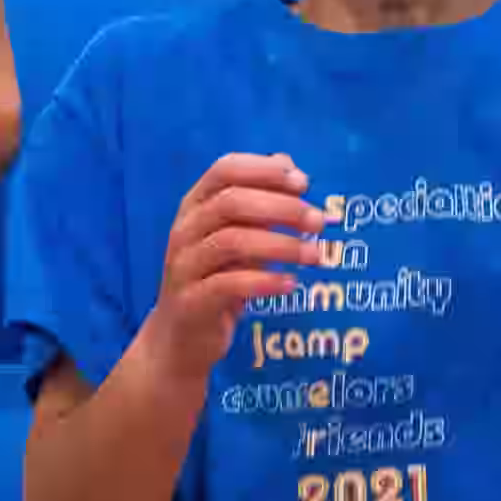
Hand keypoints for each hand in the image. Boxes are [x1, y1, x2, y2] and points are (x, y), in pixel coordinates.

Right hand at [143, 150, 327, 376]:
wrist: (182, 337)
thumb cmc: (216, 278)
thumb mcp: (238, 235)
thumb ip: (259, 201)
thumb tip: (288, 163)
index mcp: (196, 205)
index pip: (225, 170)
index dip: (264, 171)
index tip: (304, 182)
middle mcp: (185, 229)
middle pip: (231, 203)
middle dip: (281, 208)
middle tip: (318, 221)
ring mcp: (184, 265)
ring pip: (231, 242)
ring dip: (280, 245)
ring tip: (315, 256)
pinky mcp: (191, 301)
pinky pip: (228, 285)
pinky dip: (264, 282)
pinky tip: (290, 284)